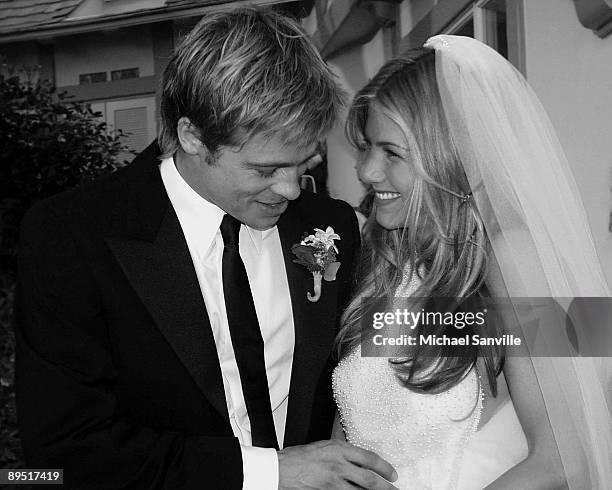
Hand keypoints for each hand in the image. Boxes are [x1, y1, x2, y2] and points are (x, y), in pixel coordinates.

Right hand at [278, 439, 398, 488]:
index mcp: (338, 449)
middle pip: (369, 480)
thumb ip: (342, 452)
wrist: (279, 470)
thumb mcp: (323, 446)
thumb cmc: (298, 458)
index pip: (369, 458)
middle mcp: (338, 465)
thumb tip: (359, 458)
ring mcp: (332, 483)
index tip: (392, 474)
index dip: (384, 468)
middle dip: (386, 487)